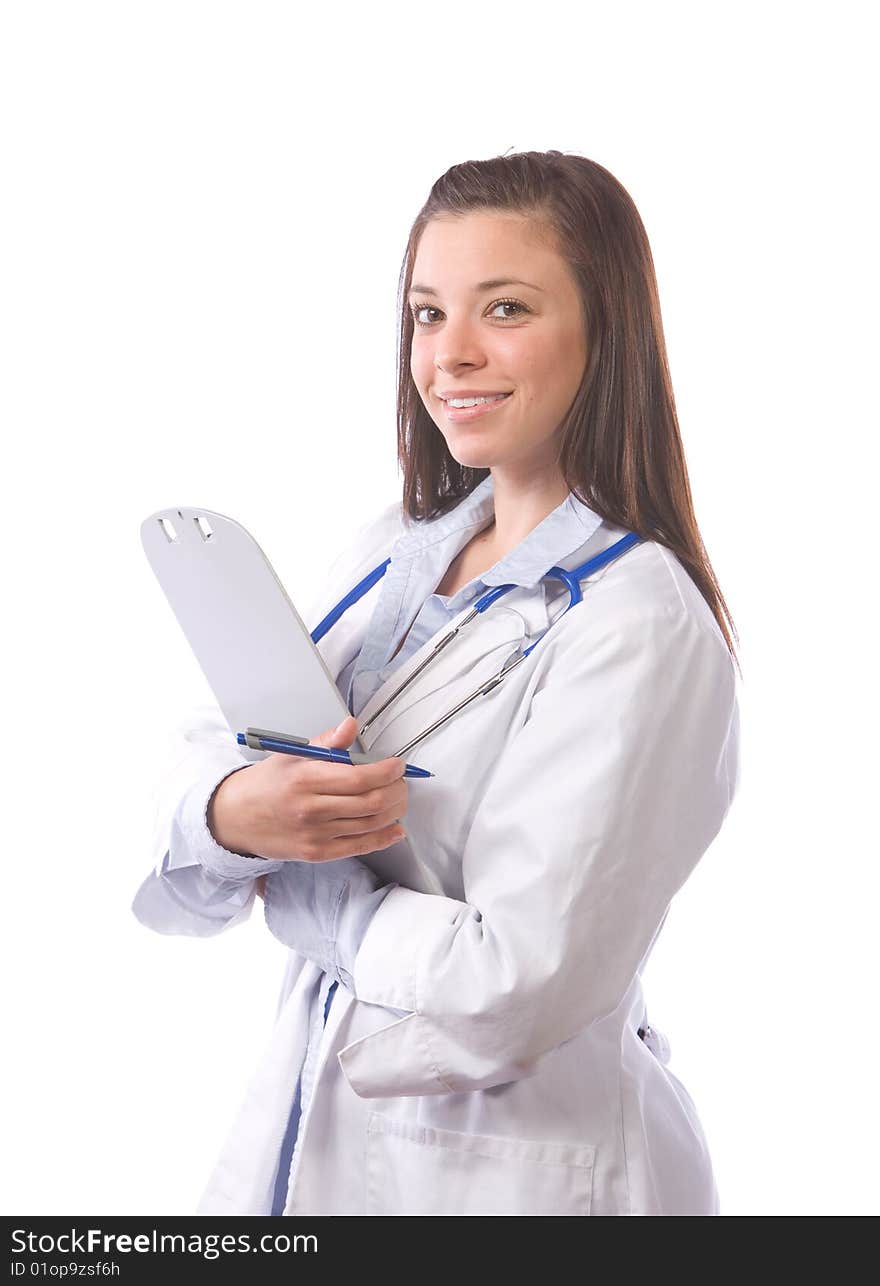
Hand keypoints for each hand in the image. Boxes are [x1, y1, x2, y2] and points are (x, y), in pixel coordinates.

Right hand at [208, 714, 408, 862]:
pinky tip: (395, 829)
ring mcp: (315, 834)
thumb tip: (351, 725)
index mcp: (306, 779)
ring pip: (370, 824)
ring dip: (394, 811)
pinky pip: (359, 847)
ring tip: (399, 798)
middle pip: (371, 802)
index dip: (387, 771)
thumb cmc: (266, 784)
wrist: (235, 818)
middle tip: (402, 781)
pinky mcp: (317, 853)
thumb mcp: (292, 755)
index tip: (398, 765)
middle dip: (396, 790)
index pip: (360, 777)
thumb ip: (327, 743)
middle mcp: (311, 809)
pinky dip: (383, 838)